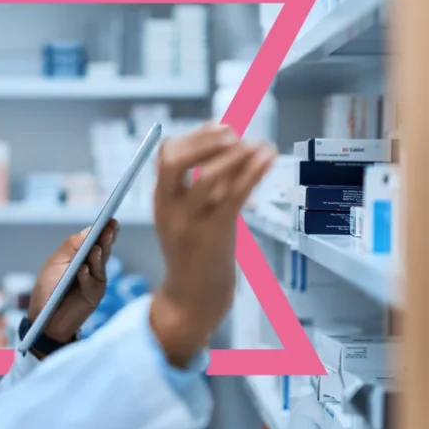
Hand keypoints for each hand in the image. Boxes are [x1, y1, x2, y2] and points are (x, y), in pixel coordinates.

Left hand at [27, 220, 119, 350]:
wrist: (45, 319)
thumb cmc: (48, 288)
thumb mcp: (56, 263)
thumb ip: (72, 246)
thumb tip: (90, 229)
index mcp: (82, 256)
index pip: (96, 240)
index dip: (104, 230)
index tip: (110, 219)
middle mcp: (92, 267)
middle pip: (102, 250)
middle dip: (106, 239)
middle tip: (110, 228)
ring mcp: (95, 281)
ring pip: (100, 265)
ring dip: (98, 255)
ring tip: (96, 246)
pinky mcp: (94, 296)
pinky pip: (91, 283)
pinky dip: (86, 276)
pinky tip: (83, 269)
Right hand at [148, 123, 276, 367]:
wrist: (191, 302)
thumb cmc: (196, 256)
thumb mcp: (185, 218)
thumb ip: (198, 188)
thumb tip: (225, 149)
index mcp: (161, 201)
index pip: (165, 154)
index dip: (194, 136)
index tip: (221, 127)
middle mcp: (169, 209)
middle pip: (175, 160)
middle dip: (205, 140)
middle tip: (234, 133)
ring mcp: (189, 223)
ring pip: (207, 176)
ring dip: (236, 154)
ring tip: (259, 145)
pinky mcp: (213, 236)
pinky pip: (234, 196)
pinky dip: (253, 171)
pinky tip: (268, 158)